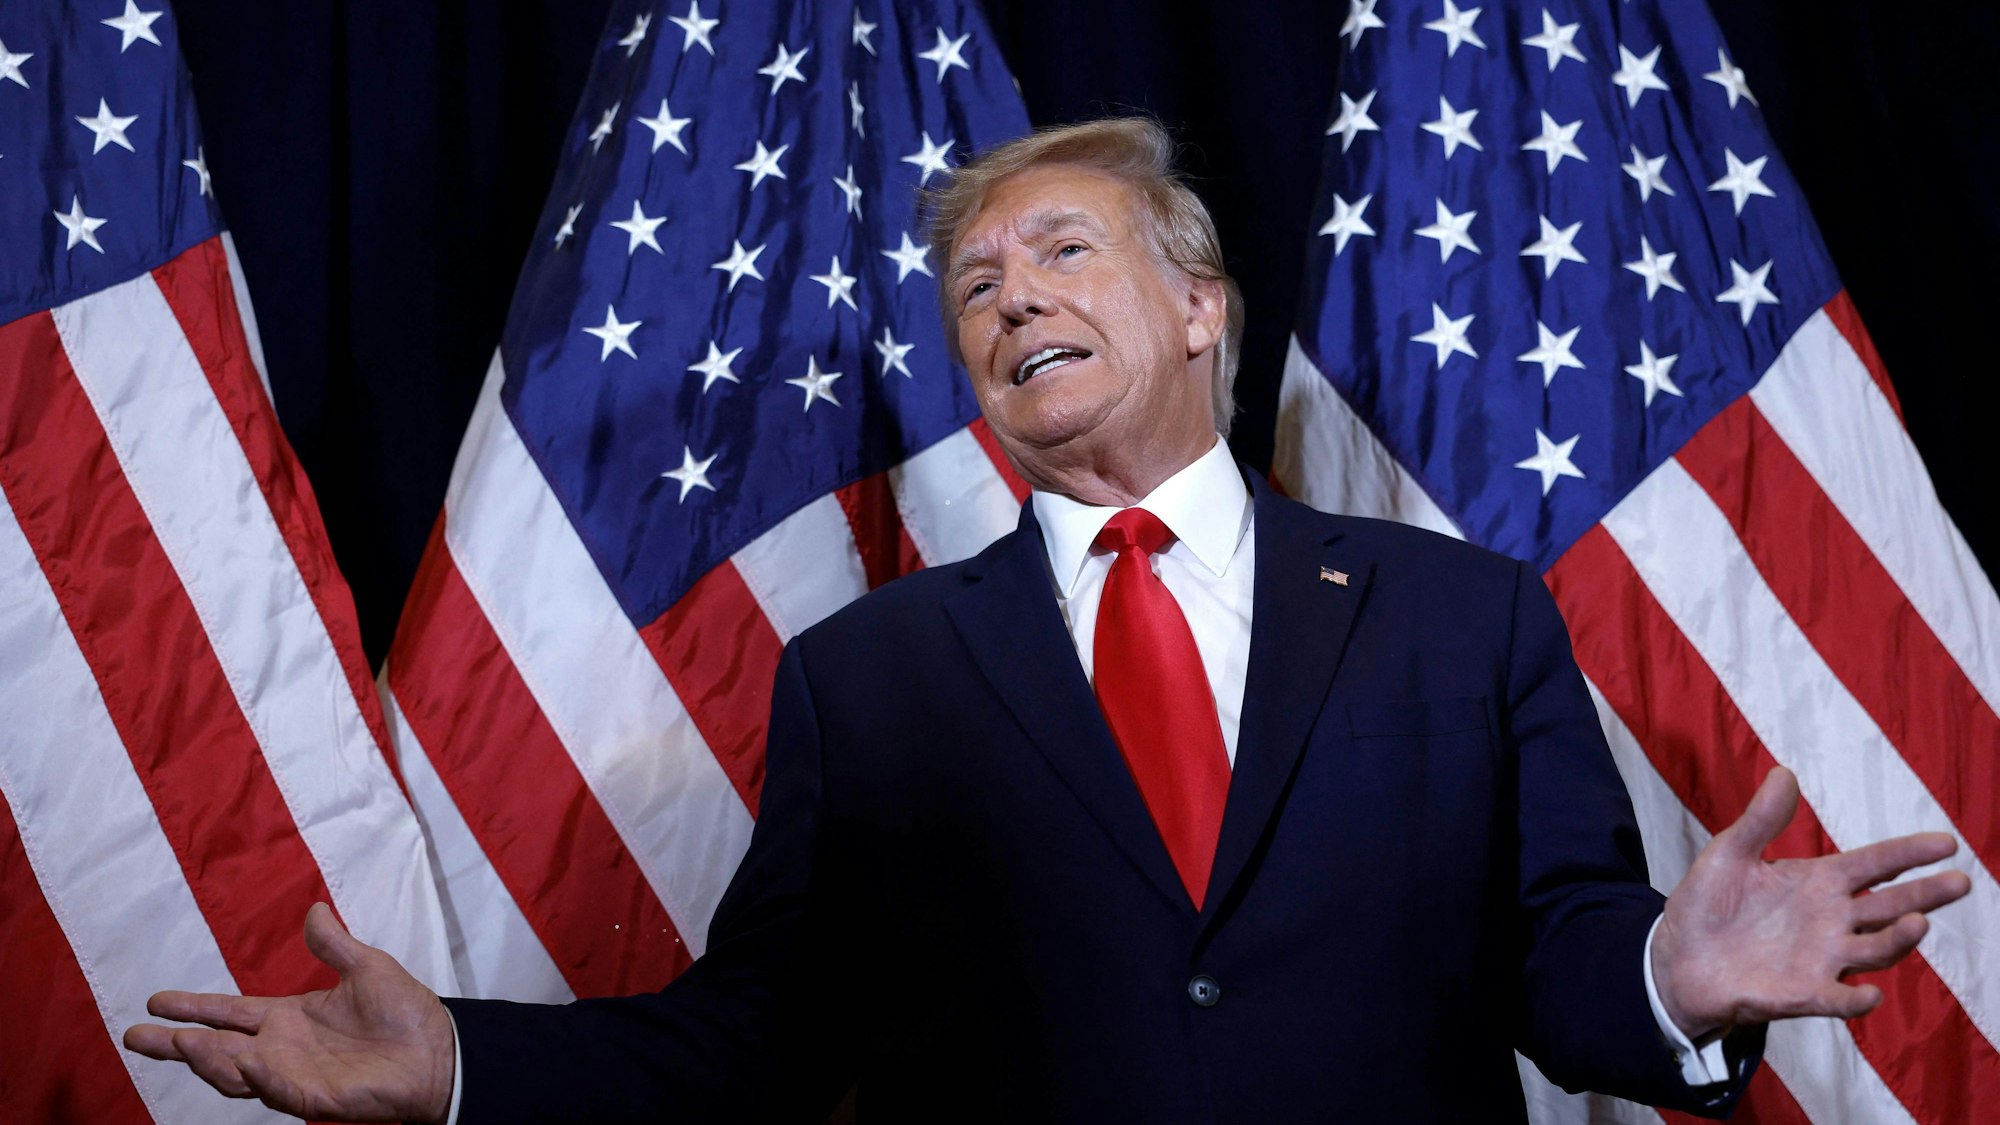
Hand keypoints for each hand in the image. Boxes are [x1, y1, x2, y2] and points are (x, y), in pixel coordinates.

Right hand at [123, 902, 455, 1123]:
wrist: (439, 1050)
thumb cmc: (406, 1013)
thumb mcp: (366, 967)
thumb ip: (333, 944)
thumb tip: (315, 909)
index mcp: (289, 1018)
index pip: (229, 1012)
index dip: (194, 1006)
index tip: (156, 998)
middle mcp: (281, 1049)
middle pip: (215, 1048)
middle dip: (174, 1043)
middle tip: (134, 1036)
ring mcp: (293, 1075)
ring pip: (233, 1073)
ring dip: (205, 1059)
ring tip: (178, 1042)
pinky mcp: (312, 1097)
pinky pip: (273, 1089)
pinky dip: (254, 1076)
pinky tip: (239, 1061)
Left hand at [1652, 767, 1971, 1039]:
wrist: (1677, 957)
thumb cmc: (1708, 903)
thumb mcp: (1730, 853)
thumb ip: (1762, 819)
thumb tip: (1784, 772)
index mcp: (1819, 882)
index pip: (1875, 864)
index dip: (1909, 854)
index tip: (1946, 843)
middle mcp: (1831, 920)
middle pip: (1890, 906)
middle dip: (1925, 895)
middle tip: (1959, 882)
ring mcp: (1822, 958)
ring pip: (1874, 950)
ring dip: (1897, 940)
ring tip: (1917, 923)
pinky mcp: (1801, 993)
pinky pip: (1836, 999)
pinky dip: (1854, 998)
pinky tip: (1868, 994)